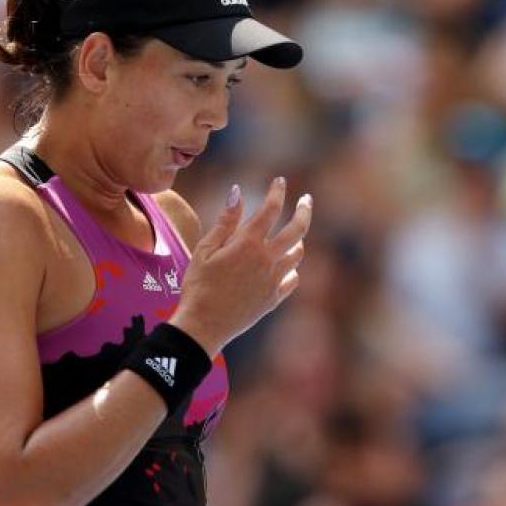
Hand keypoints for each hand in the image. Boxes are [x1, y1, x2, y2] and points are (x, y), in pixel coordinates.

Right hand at [169, 177, 310, 355]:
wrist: (204, 324)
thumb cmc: (198, 285)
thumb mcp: (205, 249)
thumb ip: (225, 221)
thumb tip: (237, 191)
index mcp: (248, 243)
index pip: (270, 209)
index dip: (277, 192)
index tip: (280, 181)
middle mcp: (267, 259)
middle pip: (297, 230)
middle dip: (304, 210)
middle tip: (307, 200)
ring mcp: (273, 280)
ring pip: (297, 255)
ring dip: (298, 241)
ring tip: (295, 236)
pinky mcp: (273, 298)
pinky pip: (292, 279)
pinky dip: (292, 270)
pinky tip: (288, 268)